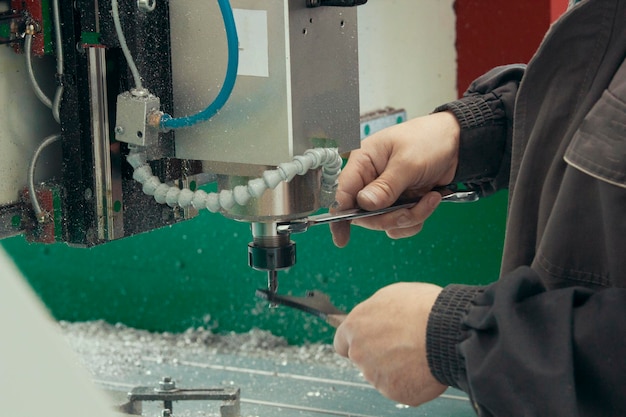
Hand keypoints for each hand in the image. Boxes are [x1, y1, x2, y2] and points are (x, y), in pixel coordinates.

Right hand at [330, 112, 459, 246]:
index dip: (340, 215)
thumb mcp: (408, 162)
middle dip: (390, 218)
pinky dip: (415, 219)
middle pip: (364, 214)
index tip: (342, 238)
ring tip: (430, 200)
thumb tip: (364, 205)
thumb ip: (386, 186)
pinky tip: (430, 202)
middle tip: (412, 209)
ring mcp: (385, 193)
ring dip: (408, 218)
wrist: (459, 143)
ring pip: (384, 222)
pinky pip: (399, 224)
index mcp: (363, 161)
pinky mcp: (400, 202)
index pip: (343, 192)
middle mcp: (369, 179)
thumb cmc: (429, 140)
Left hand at [333, 282, 446, 406]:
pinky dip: (411, 380)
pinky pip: (401, 387)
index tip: (368, 341)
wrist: (446, 331)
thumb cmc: (422, 308)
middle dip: (378, 354)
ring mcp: (376, 376)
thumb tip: (372, 319)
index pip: (342, 343)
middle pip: (363, 359)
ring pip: (382, 375)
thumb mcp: (390, 296)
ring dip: (395, 367)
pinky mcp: (395, 392)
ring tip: (418, 351)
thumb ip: (373, 313)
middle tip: (402, 344)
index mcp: (354, 327)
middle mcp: (359, 353)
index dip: (357, 341)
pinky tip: (424, 366)